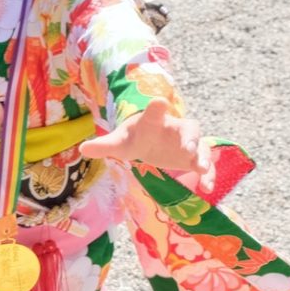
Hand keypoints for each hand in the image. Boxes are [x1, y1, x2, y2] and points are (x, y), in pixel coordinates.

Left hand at [76, 99, 214, 194]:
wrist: (149, 140)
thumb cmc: (135, 138)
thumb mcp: (119, 142)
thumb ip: (104, 145)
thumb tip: (82, 149)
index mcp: (155, 121)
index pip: (156, 113)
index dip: (157, 108)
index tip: (158, 101)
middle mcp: (175, 129)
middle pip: (188, 127)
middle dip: (190, 136)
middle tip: (188, 149)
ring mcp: (187, 143)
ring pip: (201, 146)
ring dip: (203, 157)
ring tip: (202, 170)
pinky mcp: (193, 157)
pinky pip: (204, 164)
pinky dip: (207, 175)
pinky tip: (206, 189)